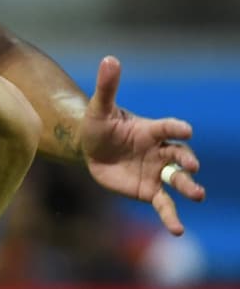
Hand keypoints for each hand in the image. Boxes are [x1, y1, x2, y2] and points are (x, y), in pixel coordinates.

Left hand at [81, 55, 204, 235]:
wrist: (91, 148)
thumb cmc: (98, 126)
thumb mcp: (98, 108)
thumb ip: (107, 87)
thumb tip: (109, 58)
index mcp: (151, 130)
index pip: (168, 127)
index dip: (176, 128)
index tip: (186, 131)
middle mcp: (160, 151)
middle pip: (179, 156)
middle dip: (187, 162)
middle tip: (193, 168)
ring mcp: (157, 172)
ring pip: (177, 181)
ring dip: (188, 187)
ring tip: (197, 195)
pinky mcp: (149, 191)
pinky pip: (163, 204)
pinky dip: (171, 217)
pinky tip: (177, 230)